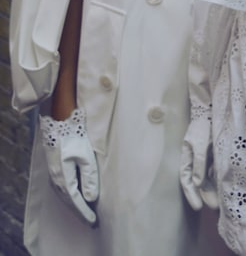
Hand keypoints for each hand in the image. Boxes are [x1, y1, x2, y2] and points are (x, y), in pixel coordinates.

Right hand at [39, 108, 98, 225]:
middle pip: (69, 202)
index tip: (93, 221)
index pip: (76, 201)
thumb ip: (89, 177)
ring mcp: (54, 175)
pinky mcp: (54, 170)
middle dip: (80, 212)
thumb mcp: (86, 156)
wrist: (59, 122)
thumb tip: (91, 198)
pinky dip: (69, 198)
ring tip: (85, 213)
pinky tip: (75, 198)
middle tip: (91, 221)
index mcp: (64, 177)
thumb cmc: (75, 137)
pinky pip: (62, 190)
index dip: (84, 212)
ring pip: (65, 197)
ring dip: (74, 206)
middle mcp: (57, 179)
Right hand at [180, 104, 217, 210]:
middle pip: (199, 182)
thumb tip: (197, 184)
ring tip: (222, 201)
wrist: (212, 110)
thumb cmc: (203, 126)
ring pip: (208, 178)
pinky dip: (219, 179)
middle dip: (206, 195)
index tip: (199, 207)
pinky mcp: (215, 154)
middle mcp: (195, 160)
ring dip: (213, 189)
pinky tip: (225, 185)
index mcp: (187, 158)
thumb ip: (199, 164)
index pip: (186, 181)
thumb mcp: (200, 144)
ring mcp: (205, 158)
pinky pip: (216, 170)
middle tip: (215, 207)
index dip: (192, 195)